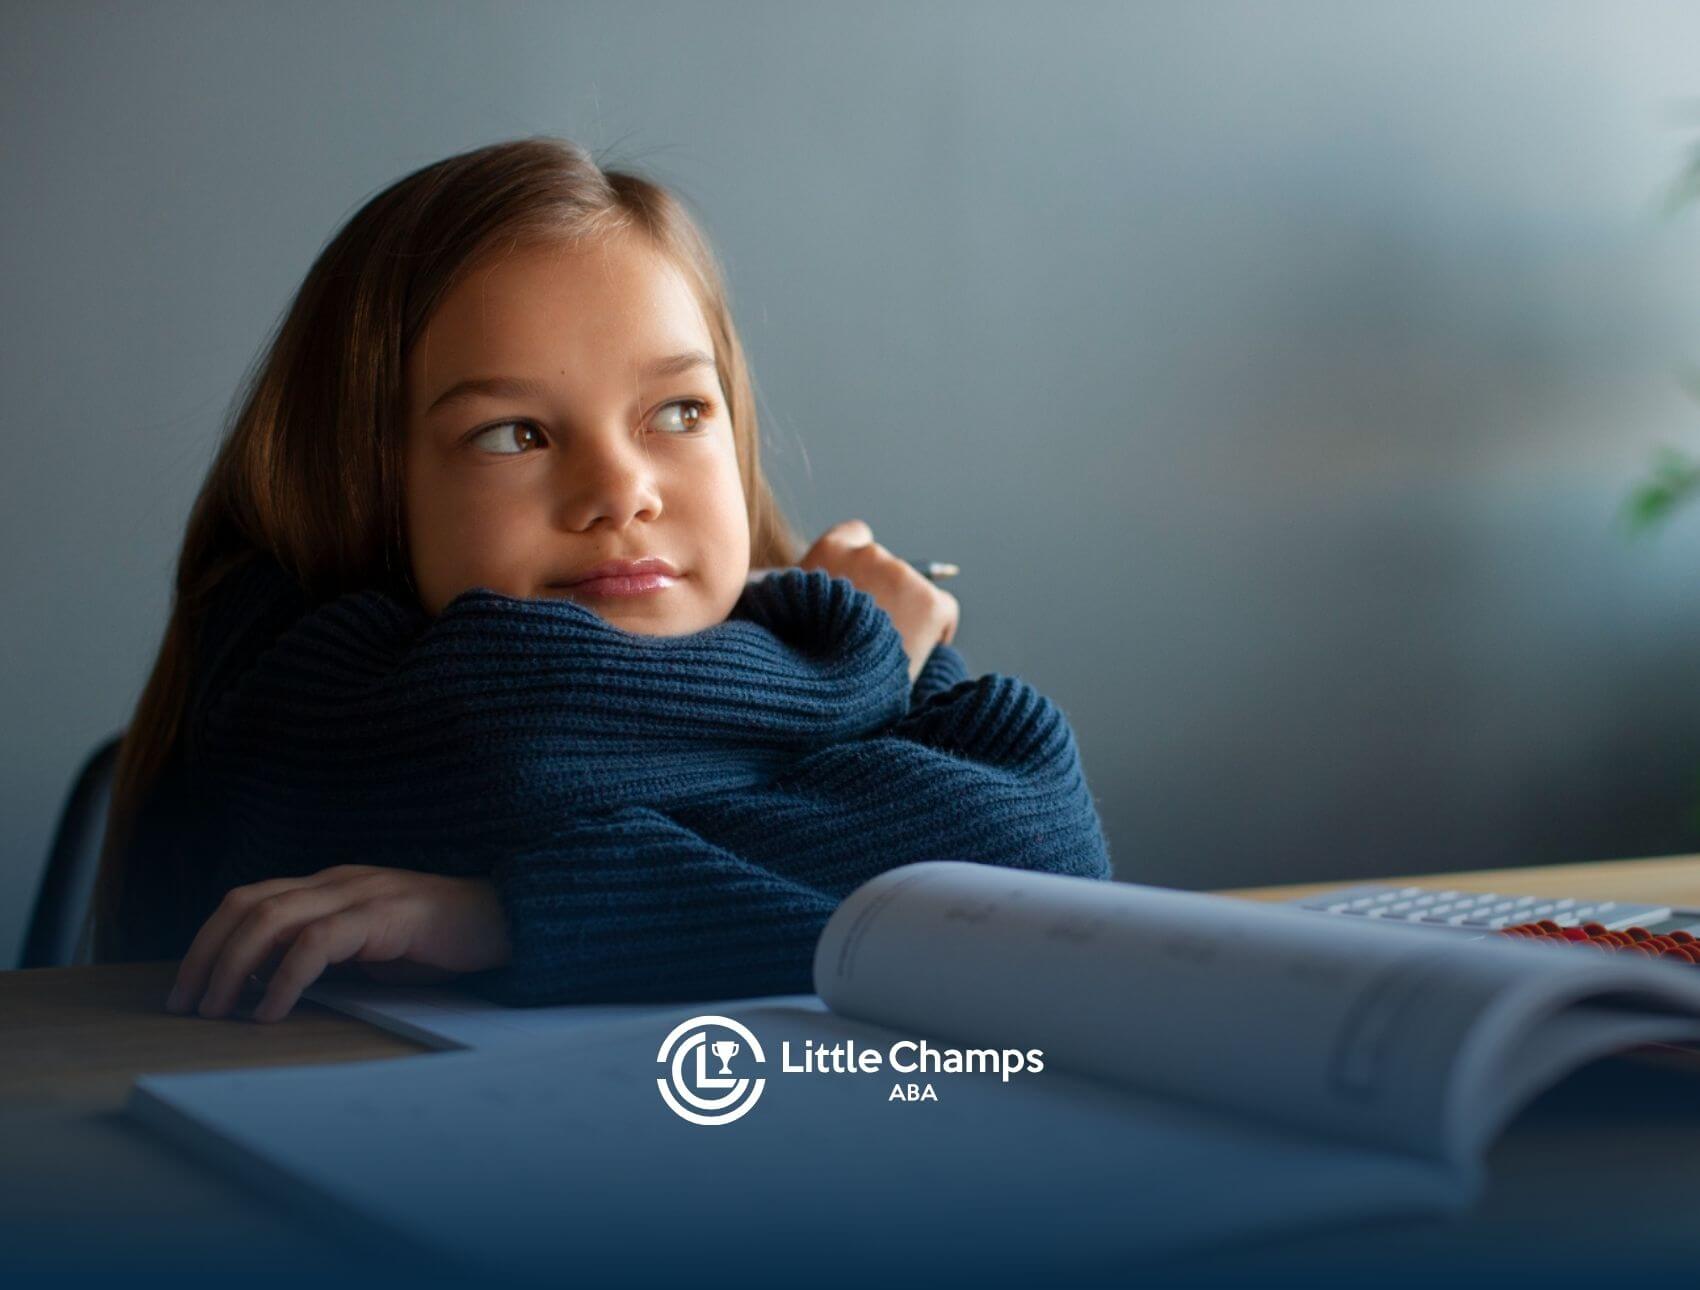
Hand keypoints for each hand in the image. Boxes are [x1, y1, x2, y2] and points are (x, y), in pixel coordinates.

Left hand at [166, 865, 512, 1022]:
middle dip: (206, 954)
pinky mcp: (386, 916)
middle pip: (247, 904)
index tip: (187, 989)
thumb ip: (325, 958)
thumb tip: (264, 992)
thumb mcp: (370, 952)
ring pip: (272, 918)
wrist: (509, 921)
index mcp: (330, 886)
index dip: (208, 941)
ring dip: (233, 966)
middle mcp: (337, 881)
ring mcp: (362, 893)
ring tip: (217, 1010)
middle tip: (186, 1004)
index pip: (248, 900)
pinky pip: (319, 942)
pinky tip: (271, 1010)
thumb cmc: (441, 943)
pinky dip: (285, 977)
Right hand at [798, 519, 959, 683]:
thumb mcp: (792, 612)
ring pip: (915, 589)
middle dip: (883, 592)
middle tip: (871, 631)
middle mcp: (867, 555)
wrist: (828, 688)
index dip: (860, 564)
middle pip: (887, 567)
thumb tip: (826, 597)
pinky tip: (917, 652)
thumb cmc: (803, 658)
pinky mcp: (930, 602)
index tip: (860, 588)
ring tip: (888, 647)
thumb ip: (812, 593)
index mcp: (828, 551)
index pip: (856, 534)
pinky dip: (937, 630)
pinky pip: (945, 610)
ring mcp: (902, 576)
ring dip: (905, 610)